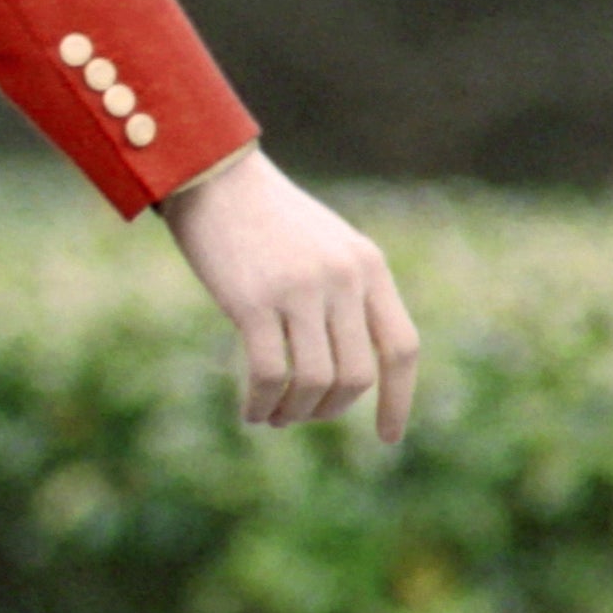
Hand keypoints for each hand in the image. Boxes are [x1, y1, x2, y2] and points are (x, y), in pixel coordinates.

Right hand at [158, 147, 421, 444]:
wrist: (210, 174)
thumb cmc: (262, 214)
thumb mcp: (322, 246)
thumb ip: (345, 291)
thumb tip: (347, 361)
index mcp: (368, 266)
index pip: (401, 347)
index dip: (399, 400)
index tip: (388, 438)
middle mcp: (343, 279)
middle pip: (359, 373)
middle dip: (332, 408)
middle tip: (301, 415)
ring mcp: (300, 289)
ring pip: (317, 379)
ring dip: (296, 410)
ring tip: (273, 416)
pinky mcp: (253, 300)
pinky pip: (269, 372)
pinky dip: (262, 402)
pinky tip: (250, 411)